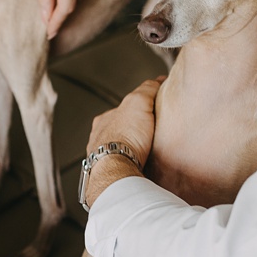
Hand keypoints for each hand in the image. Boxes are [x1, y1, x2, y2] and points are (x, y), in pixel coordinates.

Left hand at [84, 77, 163, 207]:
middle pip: (120, 131)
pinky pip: (123, 167)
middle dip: (134, 132)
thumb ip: (147, 89)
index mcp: (103, 120)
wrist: (117, 170)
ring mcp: (103, 159)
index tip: (150, 111)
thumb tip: (158, 80)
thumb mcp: (138, 102)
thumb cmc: (125, 137)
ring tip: (149, 154)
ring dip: (132, 151)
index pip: (122, 109)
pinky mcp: (110, 175)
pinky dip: (131, 165)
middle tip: (151, 135)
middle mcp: (99, 139)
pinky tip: (142, 168)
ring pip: (120, 151)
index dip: (138, 109)